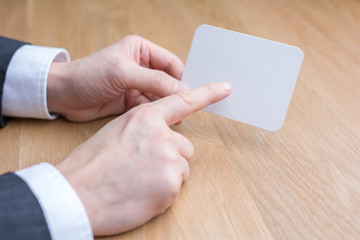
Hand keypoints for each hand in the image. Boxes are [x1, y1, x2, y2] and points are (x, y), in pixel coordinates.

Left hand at [47, 35, 187, 121]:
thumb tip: (182, 90)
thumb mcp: (123, 73)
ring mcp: (135, 85)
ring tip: (177, 119)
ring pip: (160, 96)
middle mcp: (141, 66)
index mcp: (141, 50)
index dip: (183, 78)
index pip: (172, 63)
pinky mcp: (129, 101)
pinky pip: (149, 107)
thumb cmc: (88, 75)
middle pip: (168, 81)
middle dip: (176, 95)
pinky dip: (155, 114)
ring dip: (166, 107)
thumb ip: (154, 80)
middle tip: (189, 109)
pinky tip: (162, 122)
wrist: (62, 95)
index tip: (194, 94)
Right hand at [56, 82, 231, 235]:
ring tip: (138, 181)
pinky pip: (175, 188)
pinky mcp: (172, 184)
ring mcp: (169, 159)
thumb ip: (144, 128)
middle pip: (183, 146)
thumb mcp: (116, 132)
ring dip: (166, 176)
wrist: (75, 194)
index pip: (182, 101)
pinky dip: (162, 193)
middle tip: (142, 168)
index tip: (224, 88)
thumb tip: (162, 135)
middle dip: (170, 157)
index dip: (206, 93)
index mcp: (145, 117)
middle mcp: (162, 135)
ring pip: (181, 168)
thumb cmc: (91, 164)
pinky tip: (141, 194)